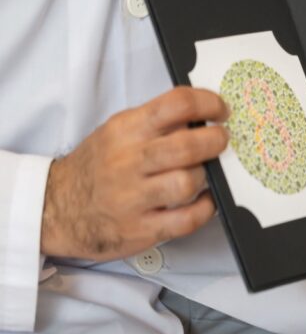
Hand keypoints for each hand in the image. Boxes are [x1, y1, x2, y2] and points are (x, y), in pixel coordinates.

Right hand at [41, 87, 229, 260]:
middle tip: (221, 141)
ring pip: (188, 182)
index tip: (221, 110)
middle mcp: (128, 162)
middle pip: (186, 146)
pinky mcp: (141, 229)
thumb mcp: (117, 132)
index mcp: (126, 130)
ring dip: (206, 177)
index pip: (175, 105)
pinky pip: (187, 219)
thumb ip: (156, 123)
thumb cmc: (98, 167)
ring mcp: (133, 198)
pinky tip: (204, 200)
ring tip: (202, 174)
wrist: (57, 208)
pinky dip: (205, 209)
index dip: (208, 104)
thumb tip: (204, 115)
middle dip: (215, 141)